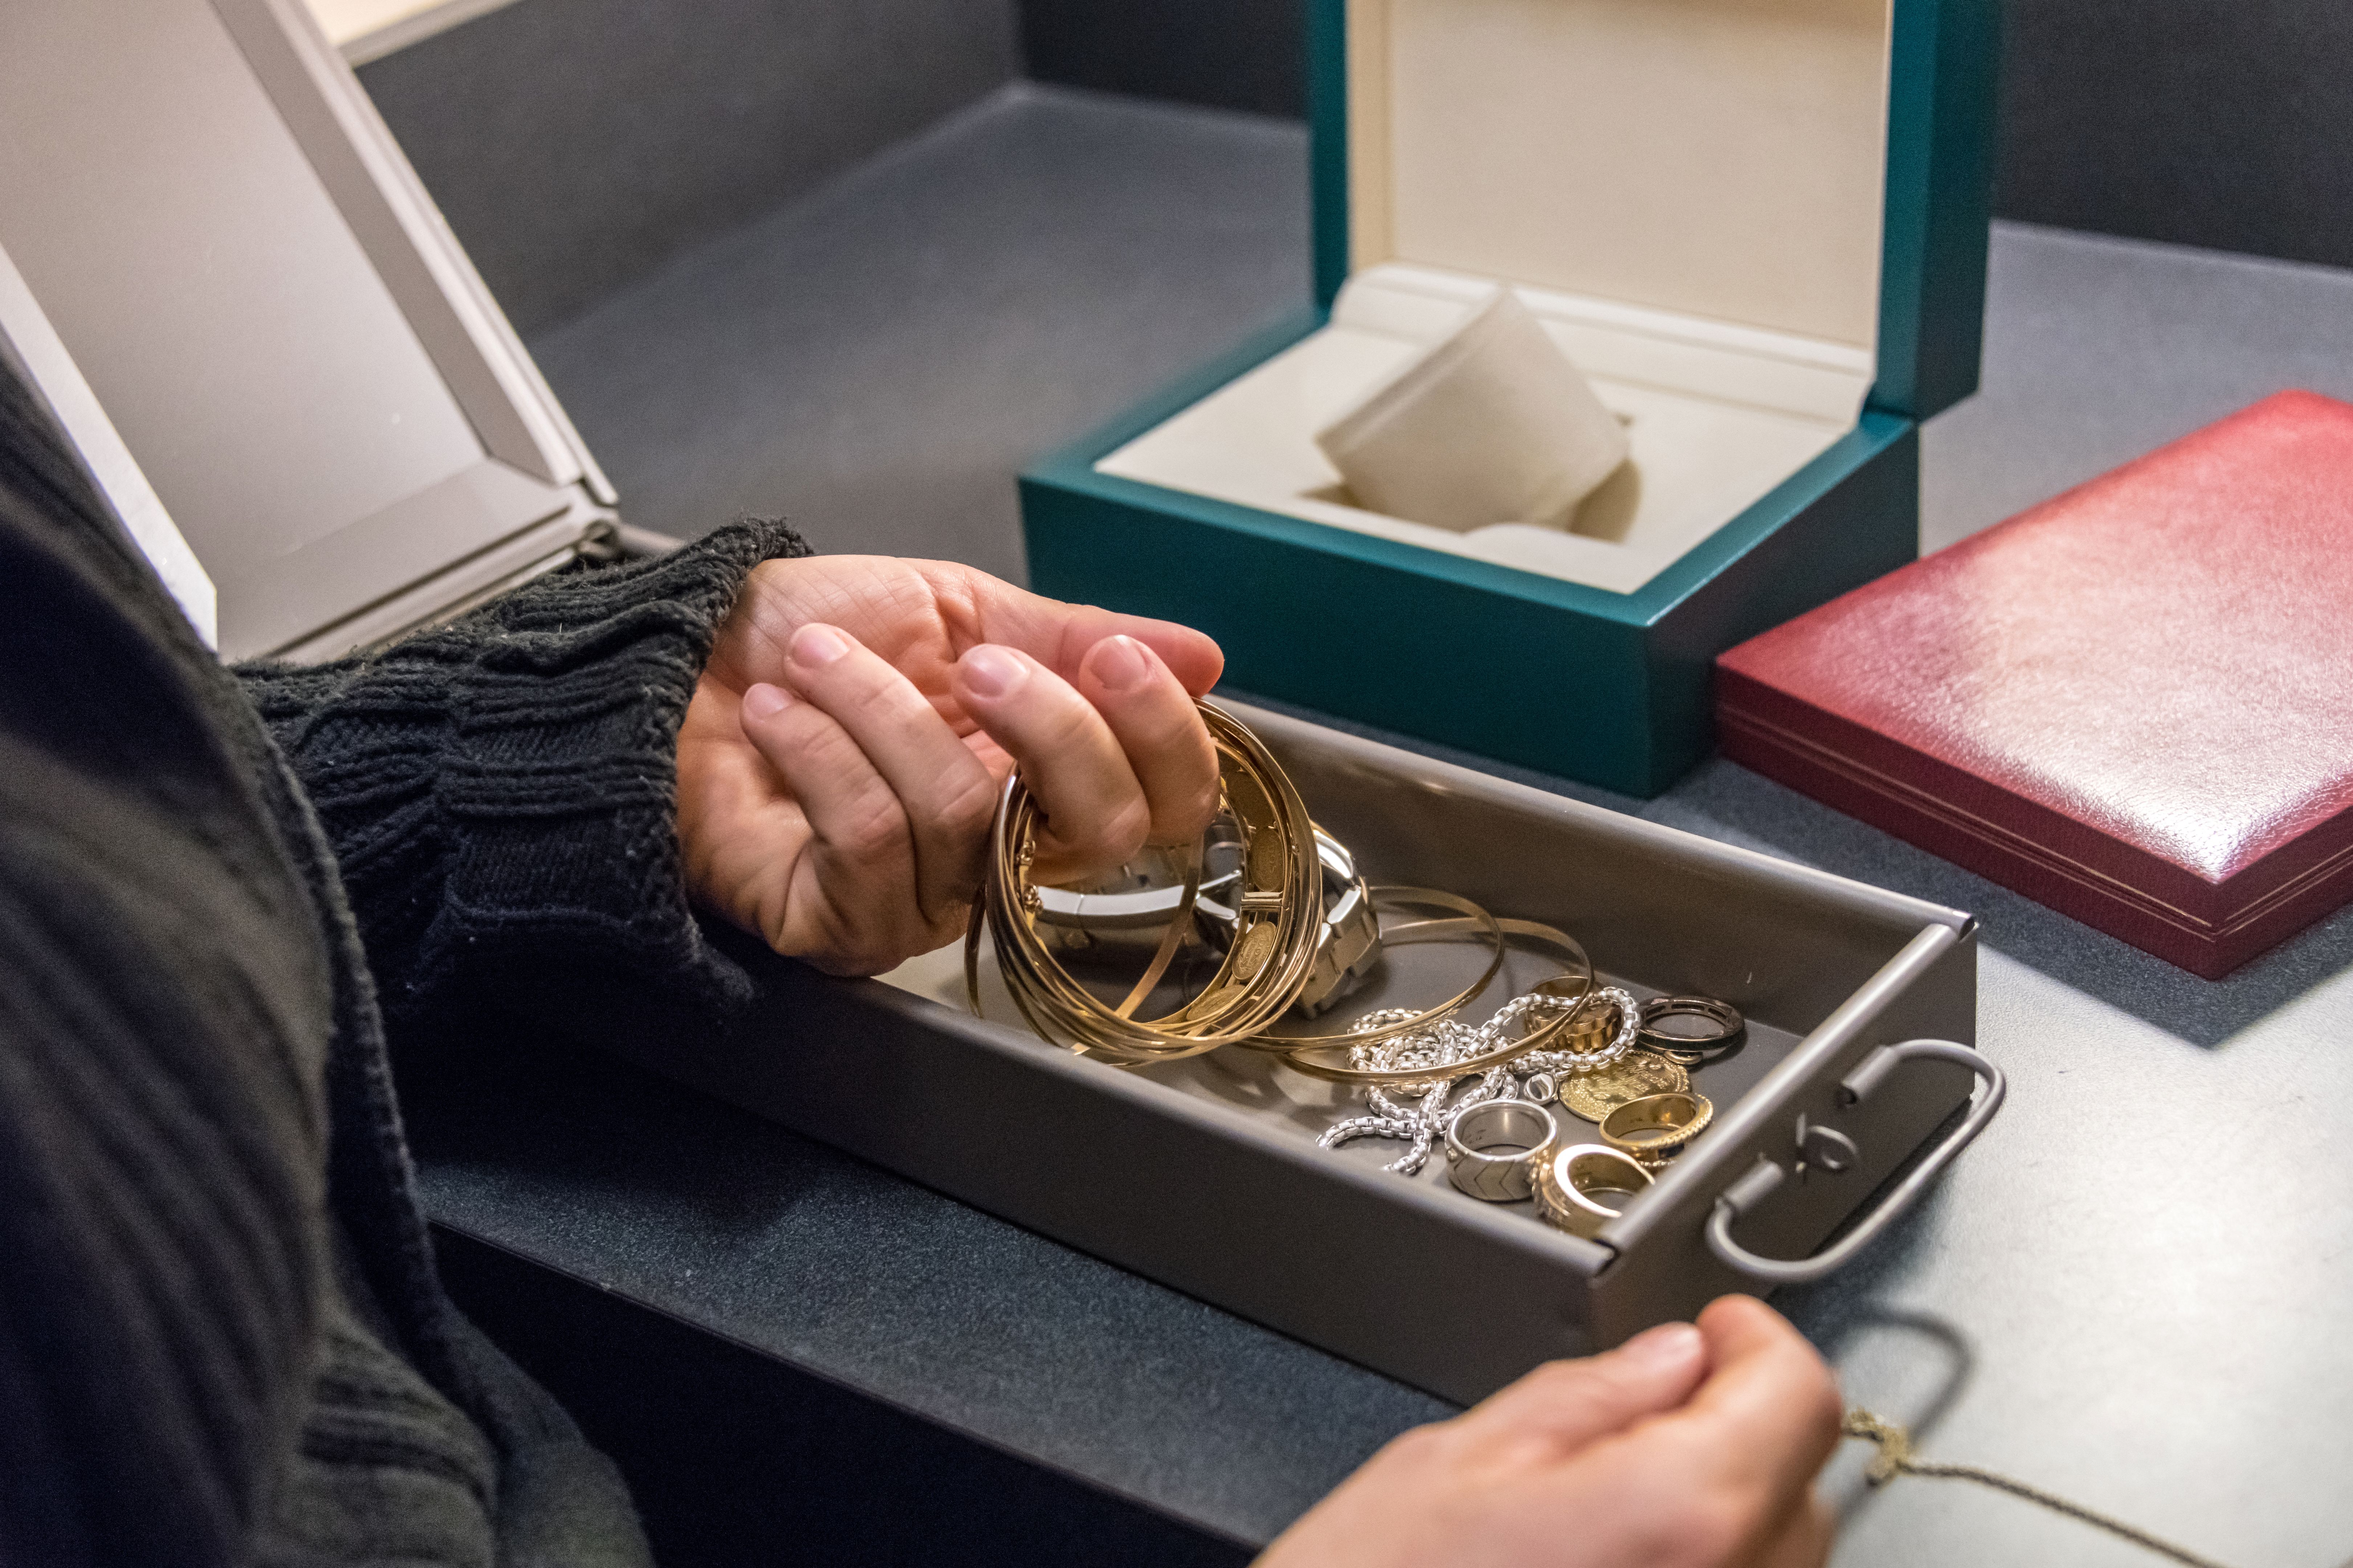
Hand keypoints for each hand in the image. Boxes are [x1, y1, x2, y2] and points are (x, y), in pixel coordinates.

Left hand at [678, 554, 1223, 974]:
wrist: (664, 670)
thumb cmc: (794, 642)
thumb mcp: (952, 608)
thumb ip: (1072, 636)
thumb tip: (1201, 657)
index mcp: (1041, 772)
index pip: (1164, 799)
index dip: (1164, 733)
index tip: (1118, 659)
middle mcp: (998, 847)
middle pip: (1102, 833)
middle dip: (1051, 727)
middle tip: (979, 663)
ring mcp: (923, 897)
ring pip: (966, 815)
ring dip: (884, 710)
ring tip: (817, 662)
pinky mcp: (841, 925)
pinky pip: (871, 841)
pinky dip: (821, 752)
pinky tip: (778, 717)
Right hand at [1257, 1296, 1841, 1567]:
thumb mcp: (1458, 1459)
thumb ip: (1586, 1398)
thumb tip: (1666, 1359)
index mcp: (1680, 1514)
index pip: (1797, 1394)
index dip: (1754, 1341)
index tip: (1715, 1328)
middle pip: (1798, 1477)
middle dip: (1733, 1424)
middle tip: (1643, 1406)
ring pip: (1779, 1552)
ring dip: (1721, 1508)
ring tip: (1604, 1506)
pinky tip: (1610, 1565)